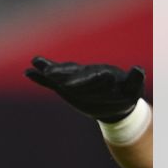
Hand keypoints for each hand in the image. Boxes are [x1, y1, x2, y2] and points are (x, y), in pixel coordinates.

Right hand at [25, 56, 144, 122]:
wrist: (115, 105)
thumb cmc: (125, 96)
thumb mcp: (133, 90)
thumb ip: (134, 81)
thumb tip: (138, 68)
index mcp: (102, 74)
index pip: (93, 76)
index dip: (86, 79)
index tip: (80, 82)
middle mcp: (86, 74)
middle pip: (73, 73)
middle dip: (63, 73)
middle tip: (51, 72)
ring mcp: (74, 80)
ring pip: (61, 75)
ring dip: (49, 69)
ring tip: (36, 62)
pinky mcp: (65, 87)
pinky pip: (50, 83)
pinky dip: (40, 77)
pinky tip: (28, 72)